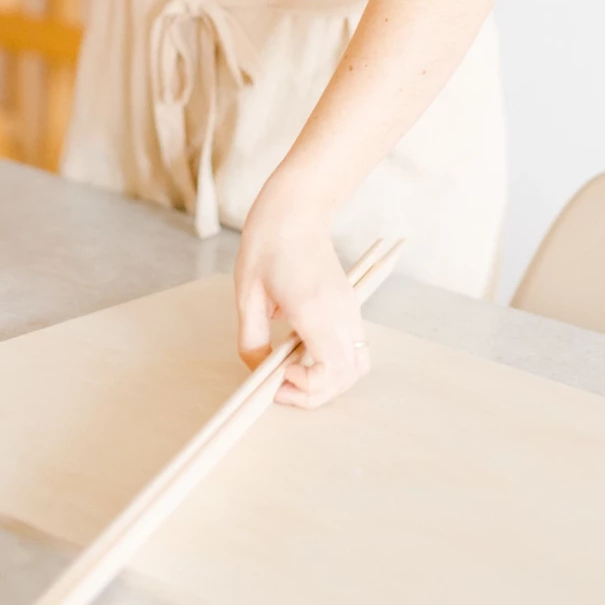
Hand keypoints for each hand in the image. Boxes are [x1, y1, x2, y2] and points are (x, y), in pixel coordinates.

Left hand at [234, 174, 369, 410]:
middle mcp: (340, 313)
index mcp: (314, 309)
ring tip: (296, 371)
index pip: (331, 370)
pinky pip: (354, 348)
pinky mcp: (350, 305)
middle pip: (348, 376)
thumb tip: (260, 371)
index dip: (308, 388)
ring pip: (357, 365)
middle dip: (317, 393)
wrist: (296, 210)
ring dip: (330, 381)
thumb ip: (251, 340)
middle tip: (282, 384)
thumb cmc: (267, 245)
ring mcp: (350, 309)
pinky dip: (336, 364)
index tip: (279, 377)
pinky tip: (305, 352)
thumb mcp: (247, 295)